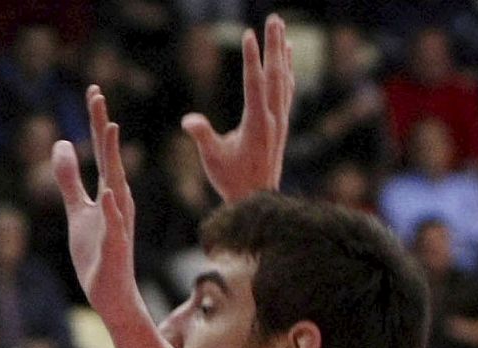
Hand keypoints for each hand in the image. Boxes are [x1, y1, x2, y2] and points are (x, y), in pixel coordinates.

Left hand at [53, 87, 141, 325]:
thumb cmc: (98, 253)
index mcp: (110, 191)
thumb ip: (70, 179)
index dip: (96, 121)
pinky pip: (115, 225)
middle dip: (102, 126)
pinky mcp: (116, 247)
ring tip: (110, 128)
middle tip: (96, 94)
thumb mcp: (77, 211)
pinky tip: (108, 192)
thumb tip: (61, 144)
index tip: (93, 91)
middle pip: (110, 157)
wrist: (111, 295)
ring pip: (117, 184)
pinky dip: (112, 208)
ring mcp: (118, 223)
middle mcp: (118, 201)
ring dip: (113, 157)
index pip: (103, 151)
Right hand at [181, 14, 293, 201]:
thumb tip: (189, 121)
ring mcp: (280, 121)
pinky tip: (288, 57)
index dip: (251, 58)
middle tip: (273, 18)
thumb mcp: (213, 159)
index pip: (254, 84)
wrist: (257, 200)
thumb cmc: (232, 180)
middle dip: (274, 45)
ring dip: (282, 52)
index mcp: (257, 124)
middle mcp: (273, 118)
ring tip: (281, 28)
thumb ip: (203, 136)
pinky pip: (287, 90)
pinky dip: (288, 70)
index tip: (249, 34)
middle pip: (275, 74)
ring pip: (284, 79)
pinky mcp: (281, 124)